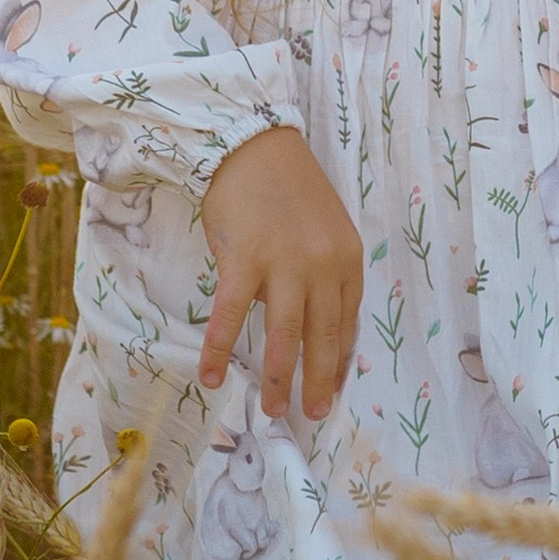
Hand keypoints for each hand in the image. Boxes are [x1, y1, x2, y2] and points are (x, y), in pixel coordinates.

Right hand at [198, 127, 364, 420]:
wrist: (252, 144)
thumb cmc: (285, 187)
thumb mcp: (324, 229)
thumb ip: (322, 273)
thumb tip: (310, 321)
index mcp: (346, 259)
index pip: (347, 321)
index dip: (339, 359)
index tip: (332, 387)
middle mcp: (323, 265)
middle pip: (322, 336)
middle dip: (317, 381)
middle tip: (311, 414)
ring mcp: (284, 264)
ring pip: (284, 334)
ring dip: (277, 376)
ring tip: (272, 409)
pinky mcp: (245, 260)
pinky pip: (231, 315)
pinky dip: (219, 349)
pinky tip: (212, 376)